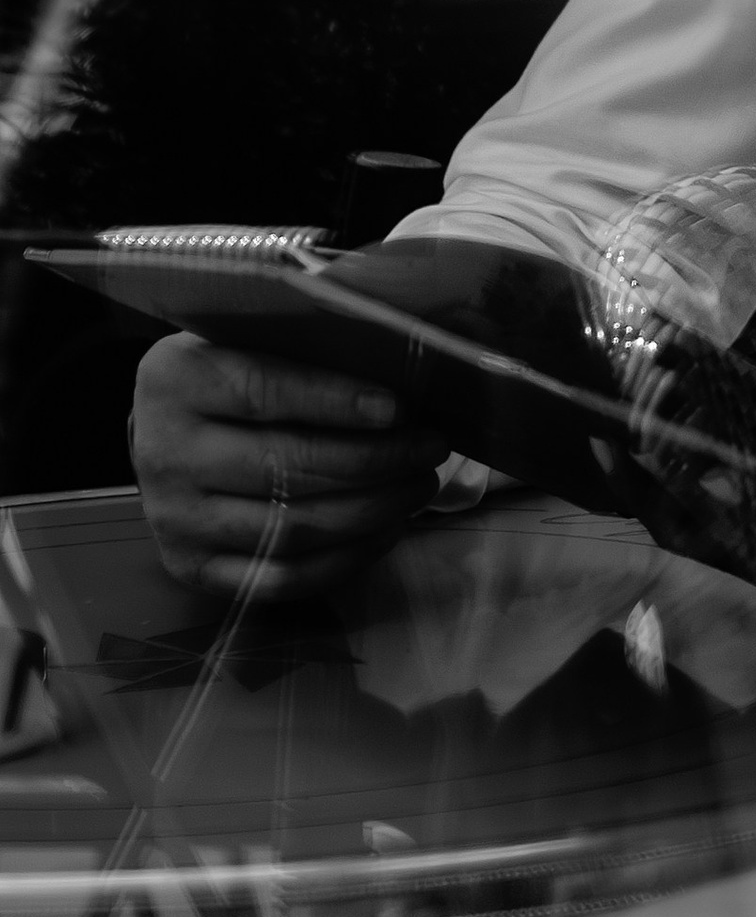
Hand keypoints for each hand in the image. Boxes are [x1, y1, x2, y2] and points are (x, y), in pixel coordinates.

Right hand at [130, 332, 446, 596]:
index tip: (399, 409)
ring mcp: (175, 520)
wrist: (168, 437)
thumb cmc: (230, 374)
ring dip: (370, 511)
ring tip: (419, 485)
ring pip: (288, 529)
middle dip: (373, 461)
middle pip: (283, 467)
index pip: (263, 391)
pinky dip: (344, 559)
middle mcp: (164, 454)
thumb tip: (402, 352)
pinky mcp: (193, 568)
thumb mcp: (249, 338)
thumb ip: (307, 342)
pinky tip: (385, 529)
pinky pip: (280, 578)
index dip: (335, 401)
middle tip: (430, 447)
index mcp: (174, 380)